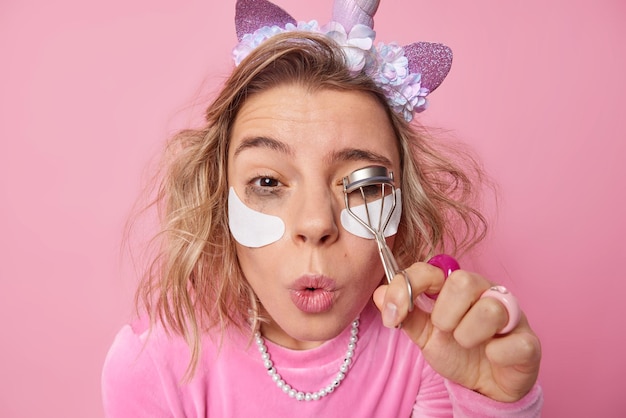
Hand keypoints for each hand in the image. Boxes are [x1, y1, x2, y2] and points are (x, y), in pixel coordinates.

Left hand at [372, 262, 541, 401]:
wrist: (484, 385)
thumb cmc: (457, 351)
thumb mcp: (425, 335)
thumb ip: (406, 314)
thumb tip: (378, 293)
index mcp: (457, 288)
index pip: (430, 269)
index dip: (406, 288)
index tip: (393, 315)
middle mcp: (486, 293)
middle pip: (463, 280)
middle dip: (444, 312)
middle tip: (443, 329)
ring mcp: (511, 315)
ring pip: (490, 308)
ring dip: (468, 333)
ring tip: (466, 343)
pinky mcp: (528, 342)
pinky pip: (516, 341)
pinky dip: (497, 352)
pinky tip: (491, 356)